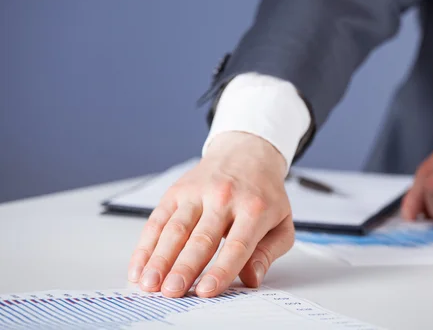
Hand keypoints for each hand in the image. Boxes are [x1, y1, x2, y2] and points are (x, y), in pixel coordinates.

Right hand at [127, 131, 294, 297]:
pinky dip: (146, 245)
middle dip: (184, 267)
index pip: (237, 245)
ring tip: (151, 283)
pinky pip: (158, 220)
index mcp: (254, 208)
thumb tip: (253, 277)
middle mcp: (224, 198)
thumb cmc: (263, 194)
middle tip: (172, 291)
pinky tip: (140, 266)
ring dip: (160, 258)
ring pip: (175, 228)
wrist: (247, 152)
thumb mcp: (281, 222)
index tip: (206, 290)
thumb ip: (269, 252)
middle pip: (201, 238)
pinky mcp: (177, 191)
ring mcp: (198, 192)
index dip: (221, 270)